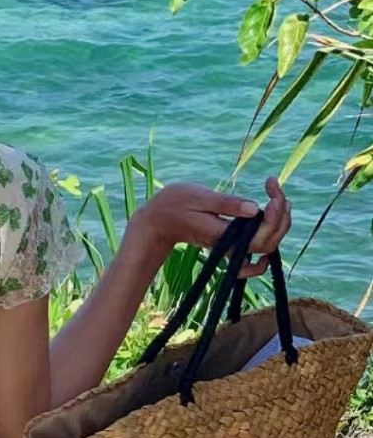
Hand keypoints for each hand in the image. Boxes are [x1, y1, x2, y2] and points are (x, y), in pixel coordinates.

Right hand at [131, 175, 291, 278]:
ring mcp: (229, 246)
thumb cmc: (173, 206)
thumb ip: (226, 205)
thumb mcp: (199, 198)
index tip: (271, 187)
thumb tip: (255, 208)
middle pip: (269, 243)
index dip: (275, 214)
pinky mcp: (229, 241)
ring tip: (277, 196)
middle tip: (275, 188)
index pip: (260, 236)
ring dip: (278, 223)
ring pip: (266, 245)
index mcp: (222, 235)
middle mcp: (229, 246)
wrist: (157, 222)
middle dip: (281, 216)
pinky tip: (271, 221)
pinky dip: (267, 239)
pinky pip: (254, 250)